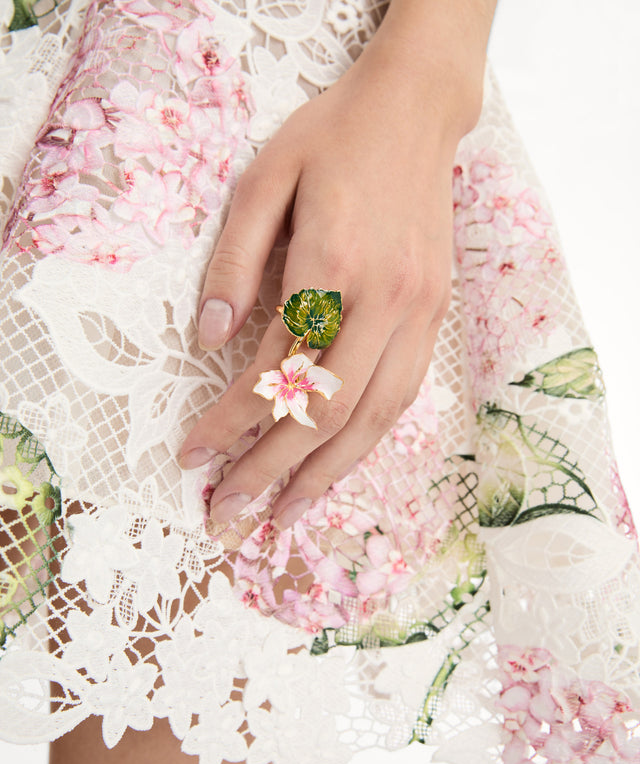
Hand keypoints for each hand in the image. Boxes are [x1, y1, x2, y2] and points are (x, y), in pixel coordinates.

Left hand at [179, 3, 489, 528]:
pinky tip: (336, 467)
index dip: (230, 421)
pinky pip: (401, 396)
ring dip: (326, 474)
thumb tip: (209, 339)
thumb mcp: (263, 179)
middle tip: (231, 514)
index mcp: (334, 263)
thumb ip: (234, 262)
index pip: (276, 370)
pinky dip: (365, 442)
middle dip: (273, 470)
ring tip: (284, 515)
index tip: (194, 455)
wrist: (415, 113)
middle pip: (327, 412)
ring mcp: (419, 313)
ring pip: (374, 418)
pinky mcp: (436, 316)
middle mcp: (385, 300)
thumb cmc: (333, 138)